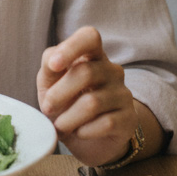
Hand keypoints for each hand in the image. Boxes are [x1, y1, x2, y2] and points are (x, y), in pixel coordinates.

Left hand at [37, 26, 137, 167]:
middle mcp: (111, 70)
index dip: (71, 48)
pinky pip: (106, 123)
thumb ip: (49, 66)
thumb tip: (53, 60)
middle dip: (59, 93)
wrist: (86, 138)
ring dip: (68, 117)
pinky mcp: (129, 118)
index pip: (90, 37)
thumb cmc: (65, 102)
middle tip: (47, 108)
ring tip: (60, 125)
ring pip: (93, 102)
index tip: (54, 65)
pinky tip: (79, 132)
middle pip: (86, 72)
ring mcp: (123, 93)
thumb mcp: (50, 83)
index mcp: (91, 54)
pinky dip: (84, 130)